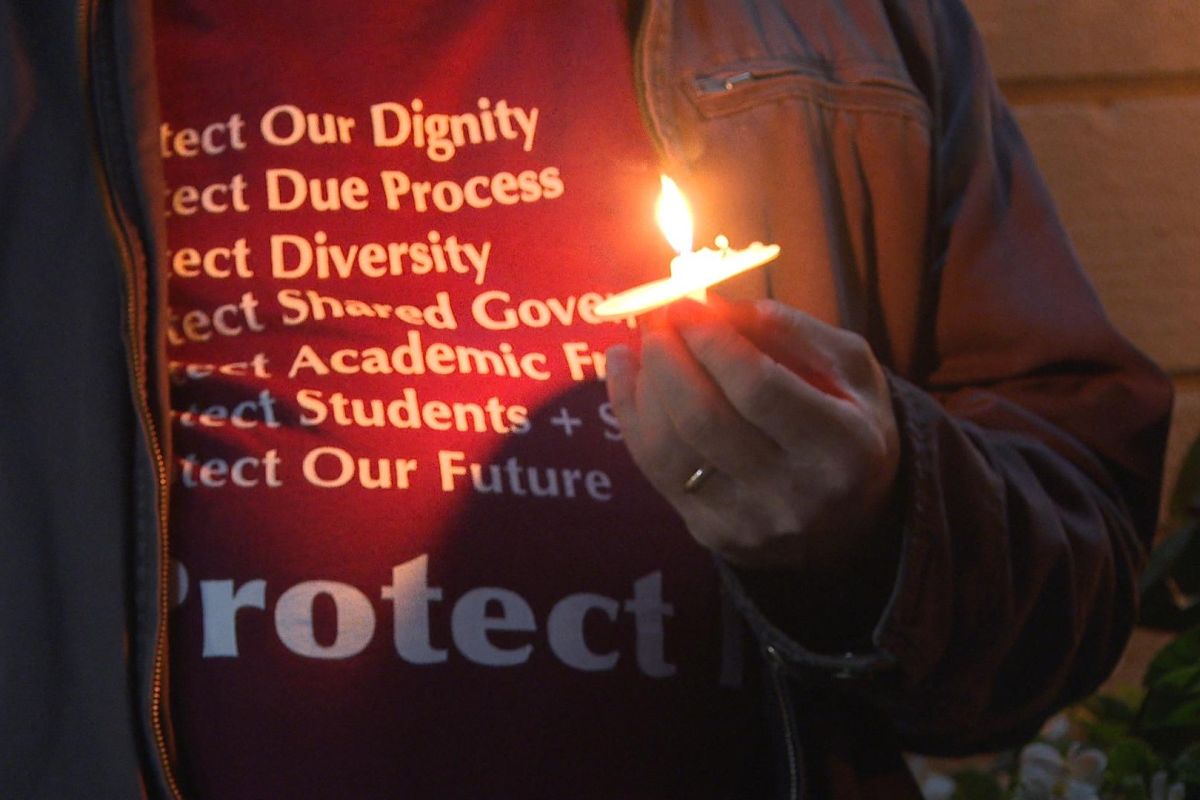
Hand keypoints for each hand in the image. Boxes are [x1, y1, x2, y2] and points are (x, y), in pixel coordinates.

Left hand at [604, 298, 900, 570]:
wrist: (852, 522)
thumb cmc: (850, 425)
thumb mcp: (848, 367)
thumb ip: (789, 330)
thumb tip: (714, 304)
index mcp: (844, 448)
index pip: (758, 388)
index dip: (711, 341)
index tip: (687, 306)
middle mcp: (794, 493)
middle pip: (703, 419)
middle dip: (668, 358)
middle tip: (658, 321)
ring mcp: (748, 522)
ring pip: (669, 448)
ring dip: (644, 384)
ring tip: (643, 344)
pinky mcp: (710, 533)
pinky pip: (653, 469)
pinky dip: (630, 413)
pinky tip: (626, 372)